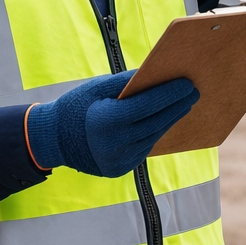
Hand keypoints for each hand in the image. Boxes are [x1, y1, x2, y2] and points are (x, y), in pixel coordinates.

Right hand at [25, 70, 198, 177]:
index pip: (147, 106)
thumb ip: (127, 82)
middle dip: (177, 106)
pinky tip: (166, 120)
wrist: (52, 140)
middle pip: (156, 123)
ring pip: (153, 137)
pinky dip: (156, 133)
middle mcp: (114, 145)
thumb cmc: (75, 107)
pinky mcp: (120, 170)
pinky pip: (144, 148)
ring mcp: (118, 161)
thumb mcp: (97, 88)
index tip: (188, 83)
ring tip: (184, 104)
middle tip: (194, 92)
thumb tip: (158, 74)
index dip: (170, 94)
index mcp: (107, 121)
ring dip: (170, 120)